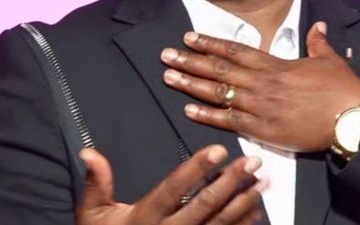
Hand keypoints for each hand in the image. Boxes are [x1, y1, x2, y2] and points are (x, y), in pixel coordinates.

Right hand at [76, 145, 265, 224]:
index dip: (195, 170)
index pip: (172, 189)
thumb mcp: (93, 216)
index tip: (218, 150)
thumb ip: (96, 184)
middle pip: (203, 207)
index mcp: (143, 218)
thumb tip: (90, 152)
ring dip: (243, 203)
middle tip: (252, 162)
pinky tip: (256, 210)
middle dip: (230, 183)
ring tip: (262, 182)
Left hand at [161, 22, 359, 152]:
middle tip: (167, 56)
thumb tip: (318, 26)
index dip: (210, 44)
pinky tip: (189, 110)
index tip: (189, 38)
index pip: (235, 51)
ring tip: (169, 78)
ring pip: (218, 94)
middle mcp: (261, 84)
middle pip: (219, 70)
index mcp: (274, 65)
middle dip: (190, 62)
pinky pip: (229, 122)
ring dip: (191, 86)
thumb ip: (317, 42)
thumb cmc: (339, 88)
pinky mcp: (263, 130)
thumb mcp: (328, 59)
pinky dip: (208, 116)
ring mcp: (259, 107)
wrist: (350, 119)